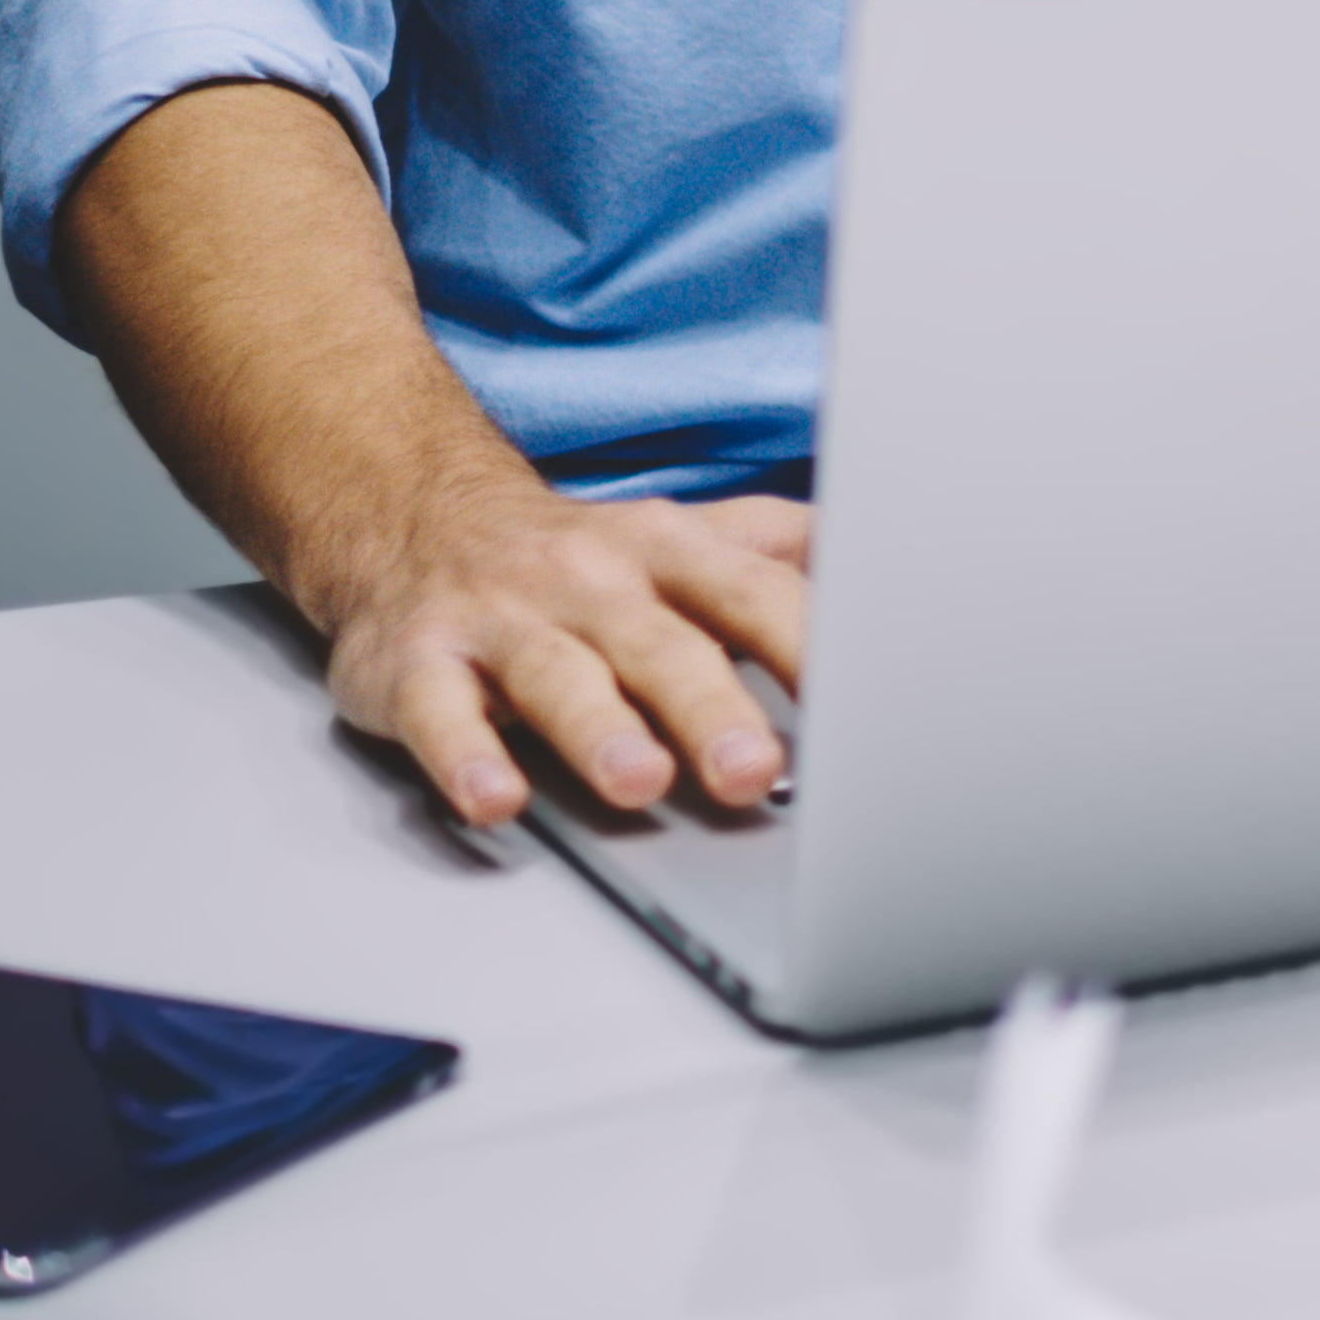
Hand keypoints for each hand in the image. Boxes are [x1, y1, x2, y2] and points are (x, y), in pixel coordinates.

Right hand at [304, 474, 814, 833]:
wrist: (418, 519)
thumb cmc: (582, 558)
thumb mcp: (689, 538)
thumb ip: (786, 555)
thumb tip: (902, 556)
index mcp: (671, 554)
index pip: (755, 596)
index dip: (809, 646)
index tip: (864, 703)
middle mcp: (593, 581)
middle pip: (662, 646)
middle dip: (711, 709)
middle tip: (756, 772)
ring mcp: (504, 621)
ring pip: (558, 676)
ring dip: (599, 731)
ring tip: (639, 782)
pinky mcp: (420, 663)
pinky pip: (440, 712)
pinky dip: (464, 757)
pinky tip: (496, 799)